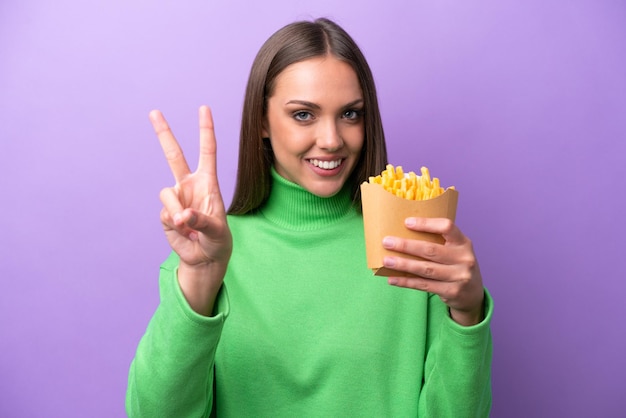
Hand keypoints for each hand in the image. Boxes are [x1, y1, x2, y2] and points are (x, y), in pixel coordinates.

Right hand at [151, 105, 231, 313]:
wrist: (204, 258)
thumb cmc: (217, 241)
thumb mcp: (217, 231)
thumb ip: (202, 221)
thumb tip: (182, 215)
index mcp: (208, 182)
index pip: (207, 151)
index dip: (205, 130)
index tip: (204, 108)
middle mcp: (189, 185)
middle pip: (173, 154)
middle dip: (164, 133)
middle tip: (154, 111)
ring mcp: (176, 198)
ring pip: (167, 193)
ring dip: (176, 210)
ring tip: (189, 226)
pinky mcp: (166, 212)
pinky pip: (165, 212)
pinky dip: (174, 224)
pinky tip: (184, 232)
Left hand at [381, 217, 484, 325]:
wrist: (473, 294)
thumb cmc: (456, 265)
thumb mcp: (455, 250)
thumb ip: (438, 242)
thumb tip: (402, 234)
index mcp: (463, 243)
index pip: (447, 227)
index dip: (426, 224)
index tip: (406, 222)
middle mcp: (464, 258)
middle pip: (431, 250)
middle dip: (406, 245)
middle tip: (386, 242)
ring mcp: (459, 276)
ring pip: (425, 269)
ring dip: (403, 264)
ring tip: (386, 261)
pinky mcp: (451, 291)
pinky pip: (424, 285)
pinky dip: (406, 282)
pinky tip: (392, 279)